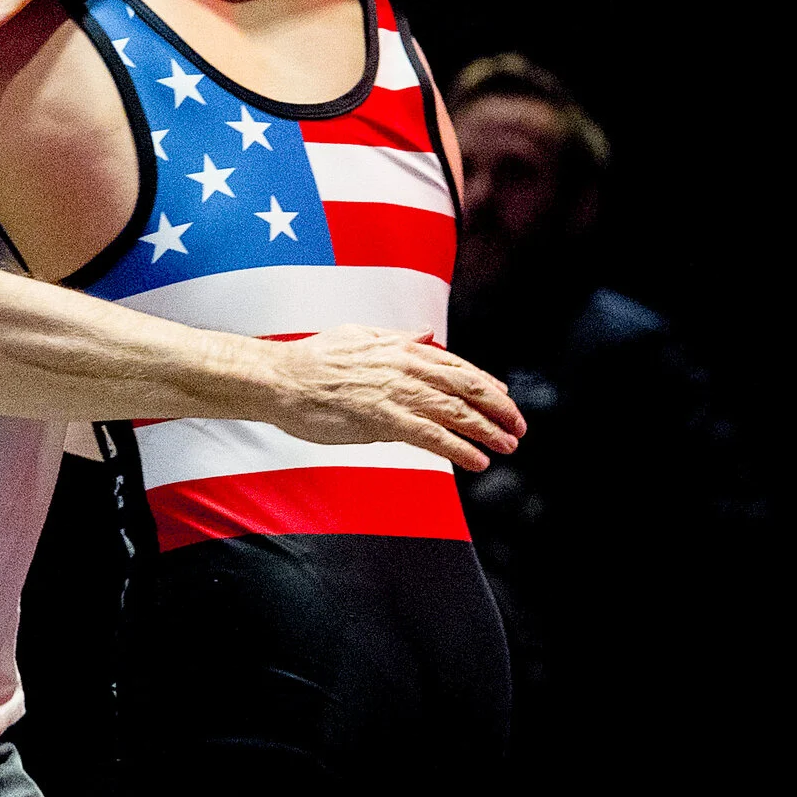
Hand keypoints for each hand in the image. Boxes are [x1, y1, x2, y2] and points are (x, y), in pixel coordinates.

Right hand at [264, 326, 525, 471]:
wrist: (279, 378)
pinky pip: (432, 436)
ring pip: (456, 412)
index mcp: (401, 347)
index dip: (486, 384)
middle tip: (518, 428)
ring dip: (487, 431)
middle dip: (499, 409)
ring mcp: (396, 392)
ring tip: (506, 447)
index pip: (457, 366)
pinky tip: (477, 461)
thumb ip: (396, 337)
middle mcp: (406, 367)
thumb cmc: (311, 361)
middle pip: (467, 388)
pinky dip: (459, 449)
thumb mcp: (359, 336)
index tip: (505, 399)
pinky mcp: (384, 419)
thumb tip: (425, 334)